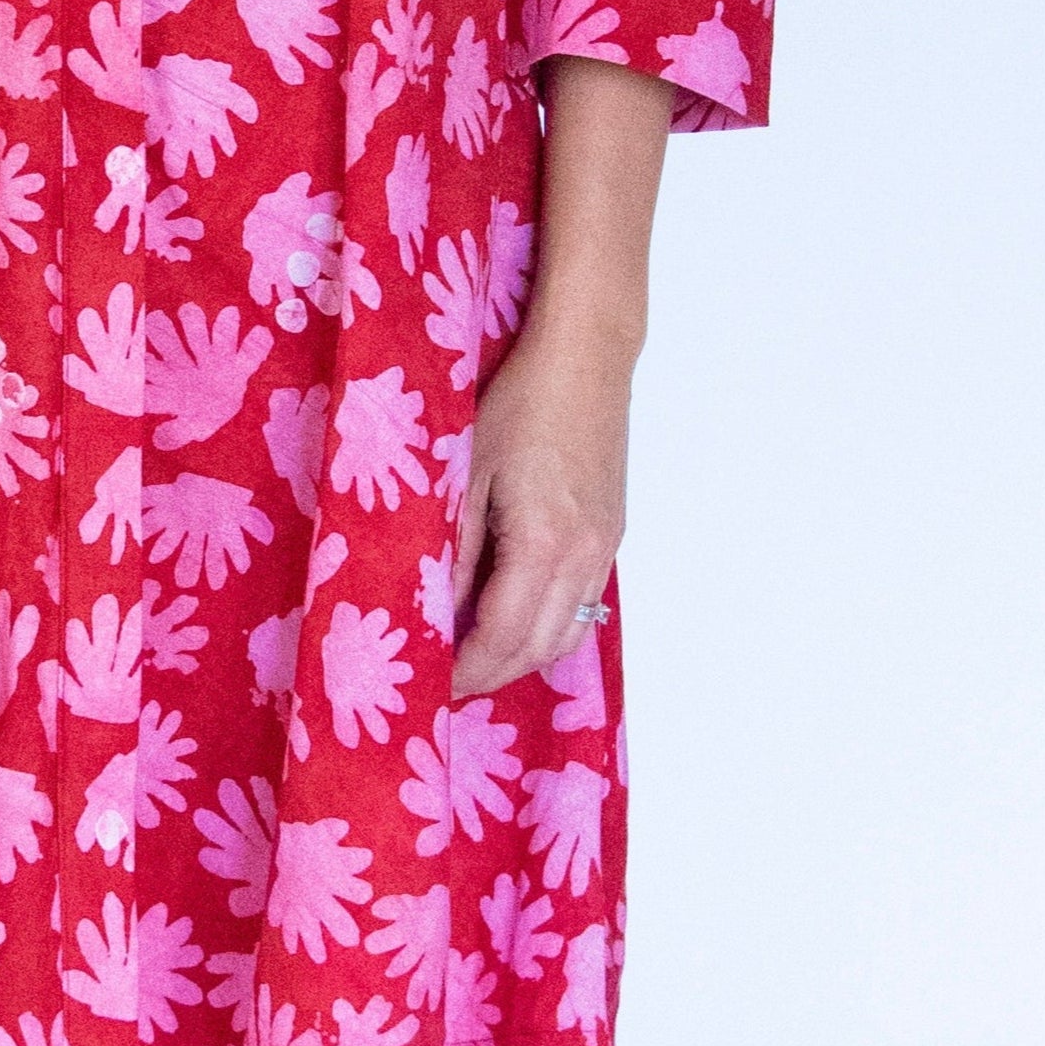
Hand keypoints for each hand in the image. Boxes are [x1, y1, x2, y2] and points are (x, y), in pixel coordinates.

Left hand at [450, 322, 631, 700]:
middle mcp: (583, 556)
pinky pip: (584, 605)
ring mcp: (604, 548)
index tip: (433, 686)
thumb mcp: (468, 470)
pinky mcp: (610, 535)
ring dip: (523, 656)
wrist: (585, 359)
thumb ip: (455, 546)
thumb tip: (437, 607)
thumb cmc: (519, 401)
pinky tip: (517, 618)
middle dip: (492, 674)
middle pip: (538, 647)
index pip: (501, 636)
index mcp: (543, 543)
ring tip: (477, 658)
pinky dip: (550, 627)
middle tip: (448, 683)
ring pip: (567, 632)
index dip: (466, 670)